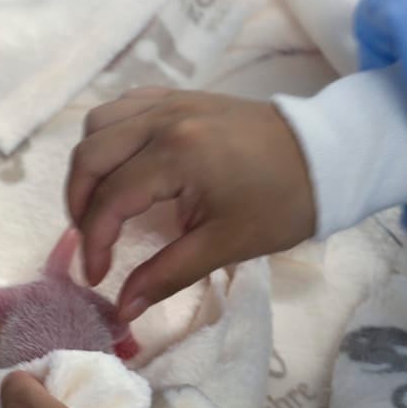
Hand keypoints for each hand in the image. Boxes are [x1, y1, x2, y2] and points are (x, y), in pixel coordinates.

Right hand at [67, 88, 314, 321]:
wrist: (327, 156)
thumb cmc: (281, 204)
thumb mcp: (224, 245)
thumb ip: (166, 275)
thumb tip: (122, 310)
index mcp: (177, 155)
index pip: (110, 200)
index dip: (94, 244)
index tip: (98, 278)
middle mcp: (163, 119)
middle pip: (90, 156)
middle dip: (79, 205)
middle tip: (92, 242)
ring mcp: (169, 102)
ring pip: (98, 125)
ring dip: (89, 167)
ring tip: (101, 203)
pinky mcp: (178, 97)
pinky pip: (123, 108)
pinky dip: (110, 137)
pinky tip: (122, 166)